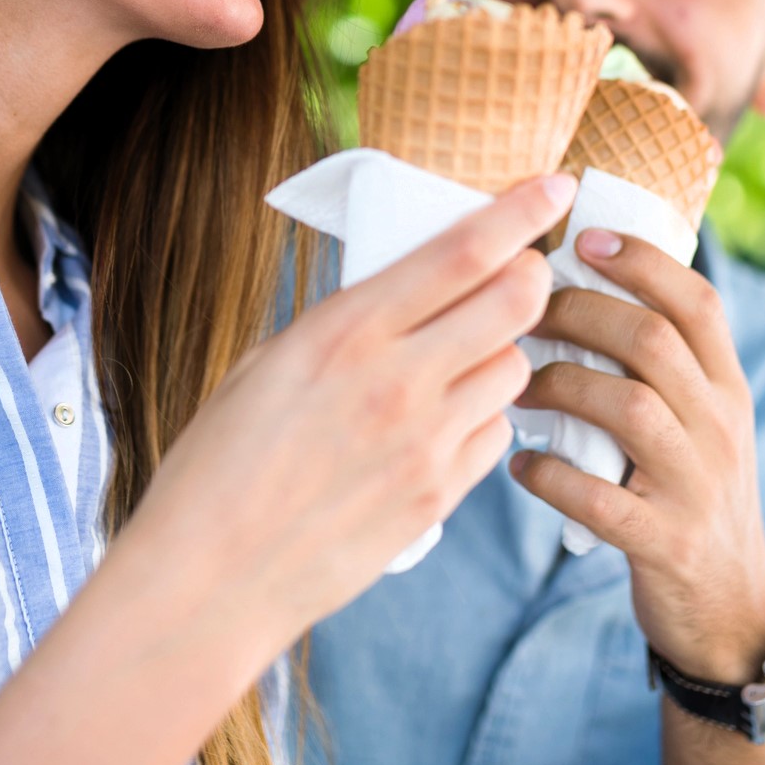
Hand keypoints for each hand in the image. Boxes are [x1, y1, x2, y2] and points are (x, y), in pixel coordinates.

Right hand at [122, 171, 574, 654]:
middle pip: (516, 303)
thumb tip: (406, 294)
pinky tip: (442, 425)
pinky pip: (495, 435)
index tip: (556, 186)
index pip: (462, 253)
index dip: (521, 213)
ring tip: (461, 360)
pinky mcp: (436, 498)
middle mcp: (396, 381)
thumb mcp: (268, 363)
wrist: (207, 578)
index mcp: (345, 331)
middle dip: (533, 276)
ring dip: (503, 351)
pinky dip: (483, 419)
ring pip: (514, 369)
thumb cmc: (219, 464)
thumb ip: (346, 325)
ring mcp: (424, 444)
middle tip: (525, 272)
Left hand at [510, 229, 764, 682]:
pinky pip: (601, 500)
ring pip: (629, 409)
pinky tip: (518, 464)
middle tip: (523, 314)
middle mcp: (720, 427)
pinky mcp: (665, 543)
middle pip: (653, 342)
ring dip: (559, 387)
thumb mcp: (699, 422)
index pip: (697, 302)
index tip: (583, 240)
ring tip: (516, 388)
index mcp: (727, 388)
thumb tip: (578, 284)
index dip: (641, 261)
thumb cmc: (687, 491)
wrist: (729, 604)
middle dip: (579, 315)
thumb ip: (659, 365)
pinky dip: (550, 476)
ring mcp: (696, 486)